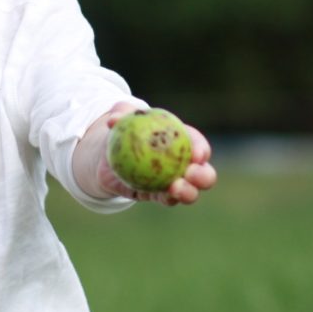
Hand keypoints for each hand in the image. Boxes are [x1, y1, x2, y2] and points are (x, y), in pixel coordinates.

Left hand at [100, 104, 217, 206]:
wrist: (108, 155)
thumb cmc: (122, 129)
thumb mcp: (121, 116)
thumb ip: (120, 112)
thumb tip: (113, 120)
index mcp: (182, 139)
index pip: (197, 144)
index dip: (201, 149)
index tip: (196, 155)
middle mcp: (184, 163)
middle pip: (204, 172)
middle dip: (204, 175)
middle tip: (190, 174)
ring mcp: (174, 182)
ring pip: (190, 191)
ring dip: (188, 192)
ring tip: (176, 188)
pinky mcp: (159, 195)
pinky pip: (167, 199)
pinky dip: (167, 198)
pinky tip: (163, 195)